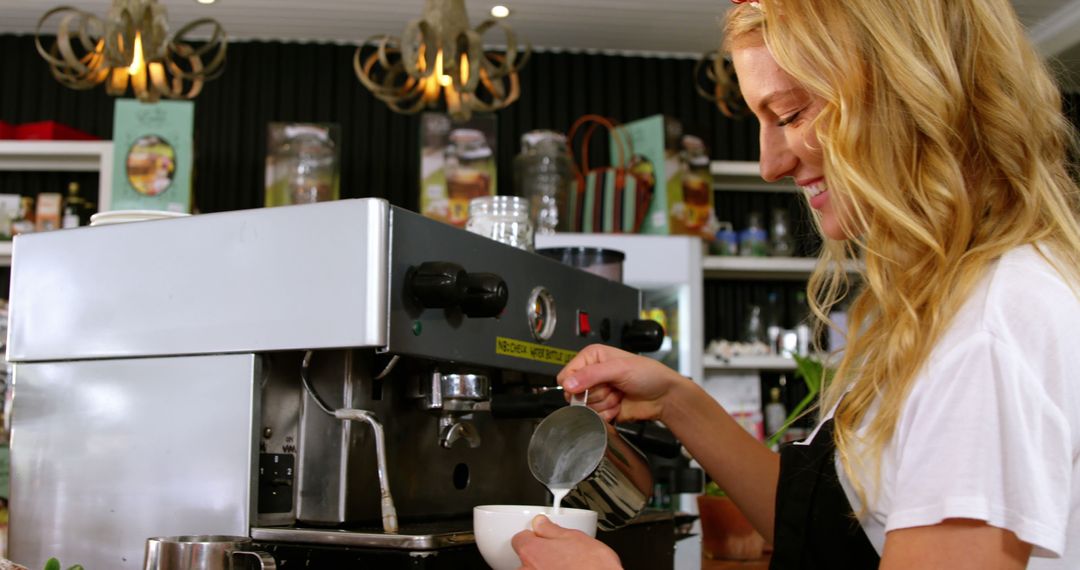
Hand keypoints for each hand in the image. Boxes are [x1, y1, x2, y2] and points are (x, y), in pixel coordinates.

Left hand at [511, 515, 620, 569]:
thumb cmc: (593, 567)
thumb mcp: (575, 537)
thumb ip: (551, 529)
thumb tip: (540, 523)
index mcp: (532, 551)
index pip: (520, 539)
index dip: (533, 537)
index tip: (542, 538)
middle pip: (525, 560)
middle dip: (539, 558)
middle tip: (559, 557)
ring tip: (566, 568)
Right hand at [557, 344, 687, 422]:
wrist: (664, 397)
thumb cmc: (649, 375)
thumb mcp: (620, 368)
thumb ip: (592, 375)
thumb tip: (568, 383)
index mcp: (592, 358)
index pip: (567, 374)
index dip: (575, 383)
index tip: (593, 384)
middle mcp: (592, 375)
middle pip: (574, 394)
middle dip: (596, 394)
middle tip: (613, 387)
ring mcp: (598, 393)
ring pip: (585, 407)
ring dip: (605, 403)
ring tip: (619, 394)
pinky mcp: (603, 409)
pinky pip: (594, 417)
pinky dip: (608, 414)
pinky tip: (619, 405)